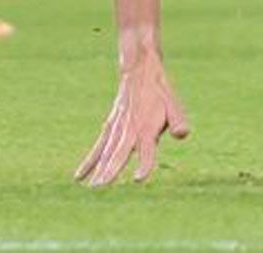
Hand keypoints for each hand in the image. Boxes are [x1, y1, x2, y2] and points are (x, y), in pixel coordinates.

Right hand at [75, 58, 189, 186]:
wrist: (140, 74)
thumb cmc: (160, 94)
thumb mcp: (174, 104)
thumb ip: (178, 120)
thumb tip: (183, 135)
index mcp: (147, 127)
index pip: (147, 150)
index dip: (144, 165)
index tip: (138, 179)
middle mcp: (130, 130)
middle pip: (119, 154)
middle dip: (111, 171)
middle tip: (101, 187)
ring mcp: (117, 130)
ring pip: (106, 153)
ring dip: (98, 170)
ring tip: (91, 188)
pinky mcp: (109, 129)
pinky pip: (98, 148)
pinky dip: (89, 162)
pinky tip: (79, 177)